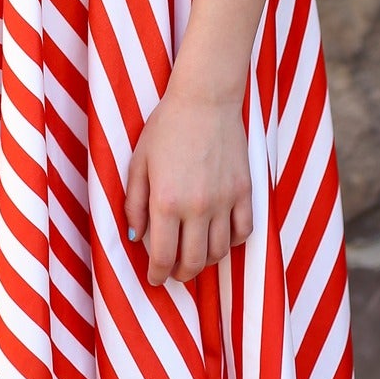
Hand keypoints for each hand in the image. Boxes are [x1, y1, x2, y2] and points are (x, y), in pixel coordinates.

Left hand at [123, 80, 252, 287]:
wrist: (205, 99)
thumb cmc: (166, 127)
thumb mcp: (138, 162)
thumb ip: (134, 203)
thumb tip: (136, 237)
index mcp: (166, 201)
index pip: (162, 256)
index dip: (156, 274)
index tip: (154, 279)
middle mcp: (197, 207)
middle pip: (193, 262)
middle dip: (181, 275)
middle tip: (173, 273)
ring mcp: (225, 200)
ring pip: (219, 252)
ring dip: (205, 262)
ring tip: (194, 256)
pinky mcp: (245, 191)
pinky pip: (244, 231)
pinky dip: (232, 242)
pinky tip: (220, 237)